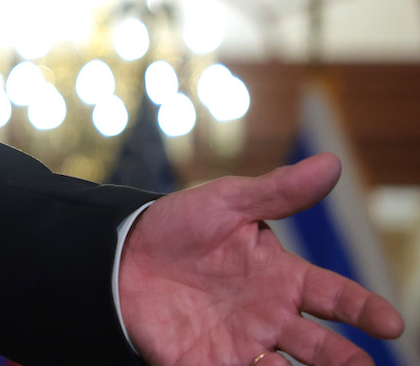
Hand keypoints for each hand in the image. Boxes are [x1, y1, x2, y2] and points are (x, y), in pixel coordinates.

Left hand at [120, 152, 404, 365]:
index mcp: (282, 278)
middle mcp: (270, 316)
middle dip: (345, 360)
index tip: (391, 323)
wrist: (116, 254)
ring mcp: (241, 343)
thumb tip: (332, 163)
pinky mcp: (204, 362)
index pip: (337, 296)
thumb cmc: (177, 225)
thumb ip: (278, 190)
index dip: (365, 309)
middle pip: (321, 346)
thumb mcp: (226, 201)